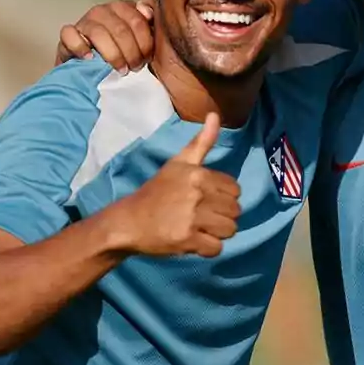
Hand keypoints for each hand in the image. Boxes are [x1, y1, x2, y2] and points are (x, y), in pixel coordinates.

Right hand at [55, 0, 155, 73]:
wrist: (95, 67)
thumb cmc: (123, 51)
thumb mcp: (144, 37)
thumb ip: (151, 19)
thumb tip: (147, 12)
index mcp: (123, 8)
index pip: (138, 21)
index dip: (145, 43)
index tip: (147, 58)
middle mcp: (103, 11)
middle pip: (120, 30)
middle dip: (132, 53)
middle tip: (135, 67)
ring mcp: (84, 21)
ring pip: (98, 33)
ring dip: (113, 55)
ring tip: (120, 69)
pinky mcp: (67, 35)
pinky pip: (69, 34)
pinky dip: (80, 47)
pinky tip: (90, 59)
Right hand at [111, 113, 240, 257]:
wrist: (127, 222)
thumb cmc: (156, 192)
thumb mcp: (178, 163)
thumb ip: (201, 142)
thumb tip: (215, 115)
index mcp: (198, 175)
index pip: (236, 190)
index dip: (223, 197)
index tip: (205, 199)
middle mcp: (197, 194)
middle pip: (236, 211)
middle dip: (222, 216)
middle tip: (201, 216)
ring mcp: (192, 218)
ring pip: (230, 230)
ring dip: (217, 233)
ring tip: (198, 228)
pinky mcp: (186, 240)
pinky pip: (217, 249)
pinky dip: (207, 249)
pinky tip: (193, 240)